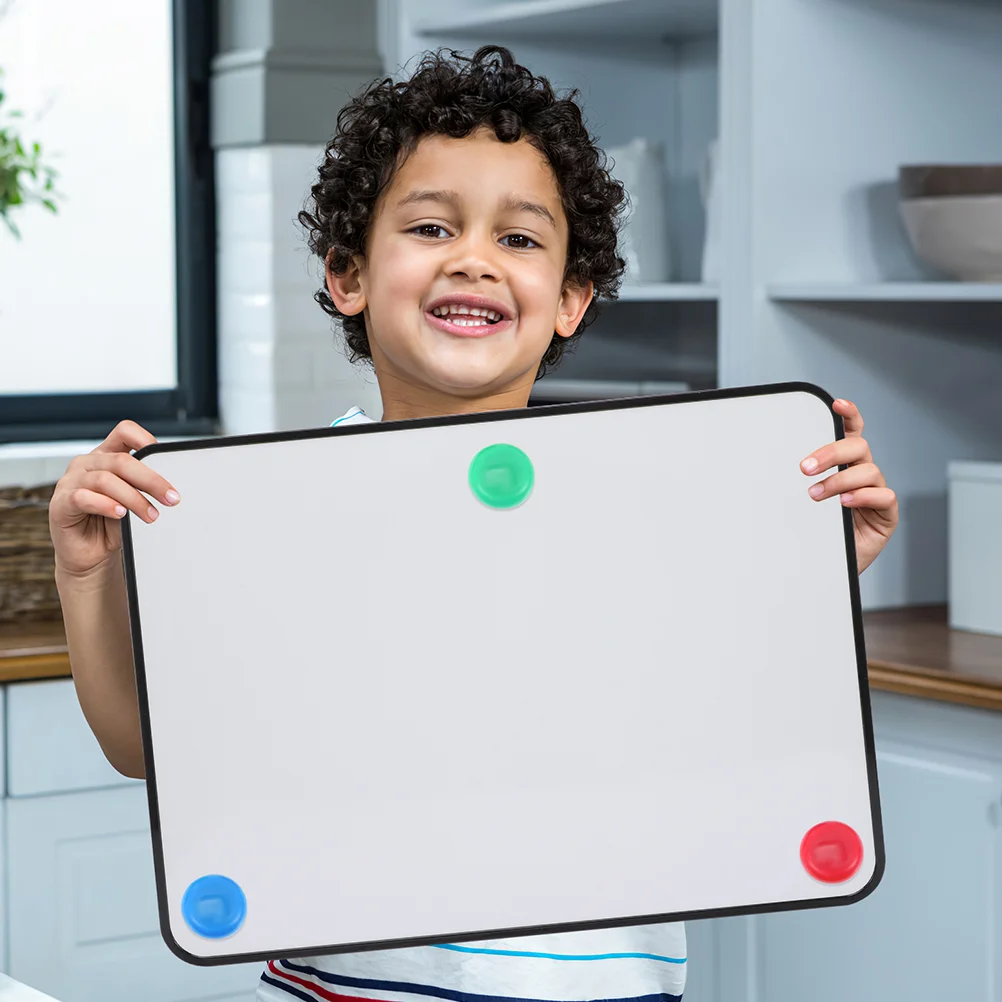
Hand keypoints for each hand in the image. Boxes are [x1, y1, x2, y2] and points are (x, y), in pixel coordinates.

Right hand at [49, 420, 179, 578]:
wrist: (90, 554)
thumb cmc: (111, 525)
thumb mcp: (133, 502)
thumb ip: (143, 488)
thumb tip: (170, 488)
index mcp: (106, 457)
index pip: (124, 432)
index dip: (144, 439)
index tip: (165, 458)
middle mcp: (87, 464)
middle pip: (121, 460)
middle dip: (151, 480)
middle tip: (171, 498)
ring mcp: (70, 482)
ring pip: (105, 480)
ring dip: (133, 498)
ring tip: (150, 515)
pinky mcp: (60, 503)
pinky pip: (83, 497)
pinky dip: (105, 505)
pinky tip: (120, 514)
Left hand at [800, 399, 897, 573]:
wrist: (823, 568)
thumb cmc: (813, 531)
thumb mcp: (798, 502)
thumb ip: (796, 483)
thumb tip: (767, 468)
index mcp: (844, 466)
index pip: (852, 432)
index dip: (849, 415)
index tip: (836, 403)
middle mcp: (863, 475)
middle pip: (858, 447)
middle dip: (831, 452)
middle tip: (804, 467)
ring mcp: (876, 494)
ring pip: (868, 471)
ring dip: (839, 480)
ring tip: (816, 494)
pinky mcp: (886, 515)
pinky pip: (884, 497)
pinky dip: (862, 497)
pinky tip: (844, 503)